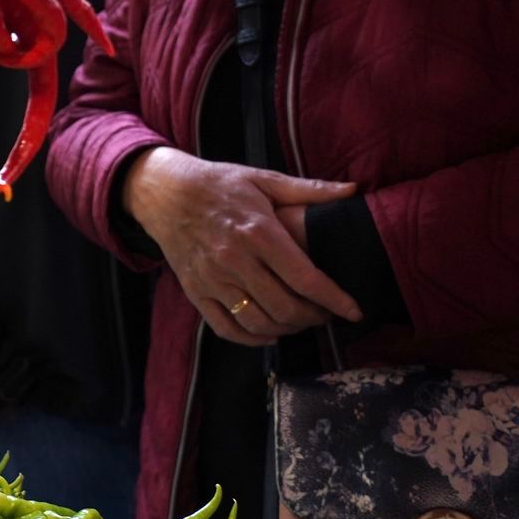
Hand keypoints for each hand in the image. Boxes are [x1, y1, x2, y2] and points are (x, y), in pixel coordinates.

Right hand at [123, 147, 362, 344]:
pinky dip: (252, 339)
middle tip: (327, 314)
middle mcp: (235, 259)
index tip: (354, 311)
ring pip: (258, 321)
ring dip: (287, 329)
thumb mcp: (263, 178)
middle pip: (285, 306)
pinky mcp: (195, 291)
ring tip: (301, 321)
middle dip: (314, 317)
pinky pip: (226, 327)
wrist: (164, 191)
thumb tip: (352, 190)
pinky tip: (269, 332)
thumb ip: (309, 190)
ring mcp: (213, 278)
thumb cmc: (218, 183)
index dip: (334, 299)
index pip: (305, 278)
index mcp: (258, 231)